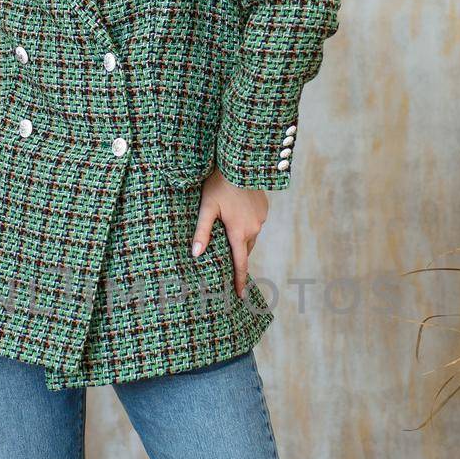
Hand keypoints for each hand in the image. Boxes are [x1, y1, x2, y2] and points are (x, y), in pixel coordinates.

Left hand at [191, 169, 268, 298]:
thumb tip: (196, 255)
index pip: (241, 263)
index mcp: (240, 232)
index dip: (240, 280)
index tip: (241, 295)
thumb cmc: (219, 184)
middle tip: (227, 266)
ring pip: (250, 237)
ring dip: (241, 240)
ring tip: (229, 237)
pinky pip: (254, 224)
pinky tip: (237, 217)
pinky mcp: (264, 209)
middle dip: (237, 258)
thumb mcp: (206, 208)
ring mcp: (261, 219)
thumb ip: (202, 232)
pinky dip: (246, 226)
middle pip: (244, 251)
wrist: (240, 163)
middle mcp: (254, 228)